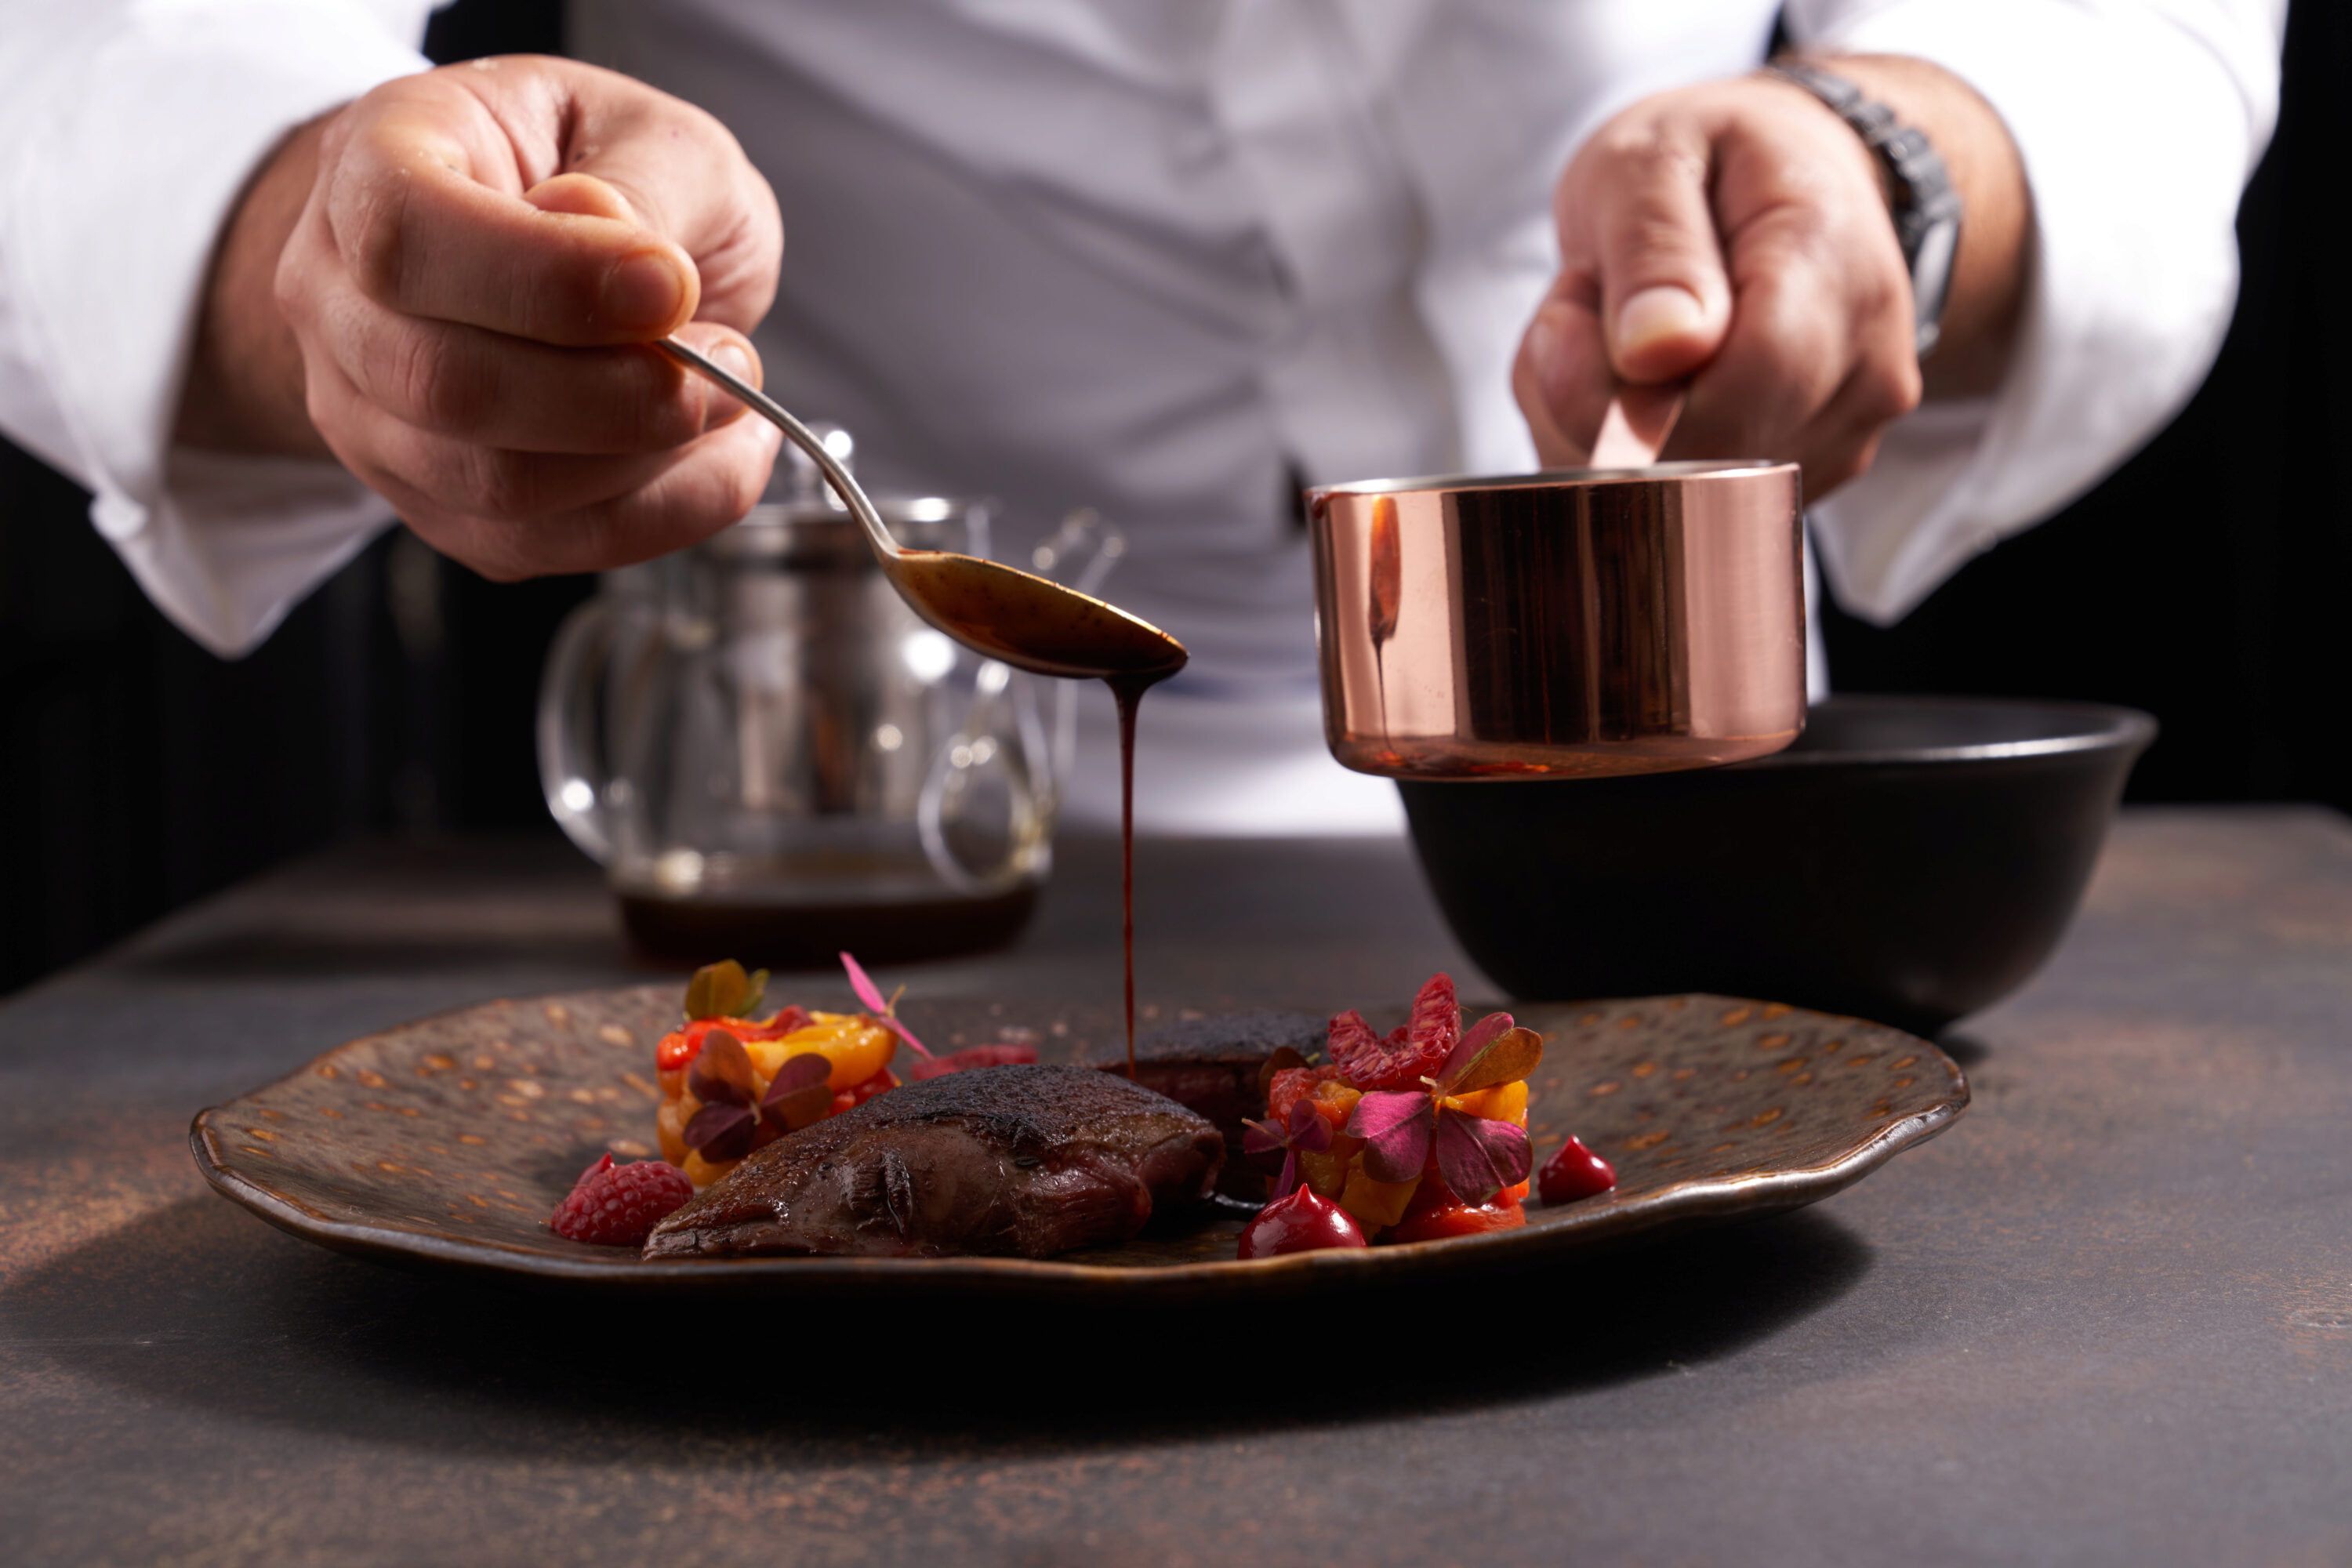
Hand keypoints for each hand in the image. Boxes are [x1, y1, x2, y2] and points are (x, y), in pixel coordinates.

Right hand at [179, 56, 784, 579]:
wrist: (547, 243)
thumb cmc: (592, 170)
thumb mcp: (651, 134)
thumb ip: (645, 190)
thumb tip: (638, 274)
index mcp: (375, 162)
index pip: (409, 238)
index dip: (548, 279)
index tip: (671, 286)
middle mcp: (340, 298)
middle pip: (446, 386)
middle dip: (620, 394)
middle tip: (728, 359)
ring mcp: (371, 416)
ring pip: (494, 487)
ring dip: (647, 461)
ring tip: (731, 397)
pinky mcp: (435, 505)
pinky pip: (541, 546)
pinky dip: (658, 516)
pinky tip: (716, 458)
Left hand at [1513, 59, 2026, 499]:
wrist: (1781, 182)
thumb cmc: (1708, 161)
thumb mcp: (1650, 158)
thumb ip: (1651, 248)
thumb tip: (1655, 354)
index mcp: (1833, 260)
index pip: (1741, 389)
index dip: (1624, 394)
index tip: (1563, 318)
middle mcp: (1864, 364)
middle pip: (1704, 456)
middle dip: (1599, 402)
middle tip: (1580, 306)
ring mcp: (1845, 431)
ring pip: (1680, 496)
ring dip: (1604, 428)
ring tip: (1619, 331)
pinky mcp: (1809, 475)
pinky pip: (1685, 505)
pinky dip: (1627, 453)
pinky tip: (1641, 380)